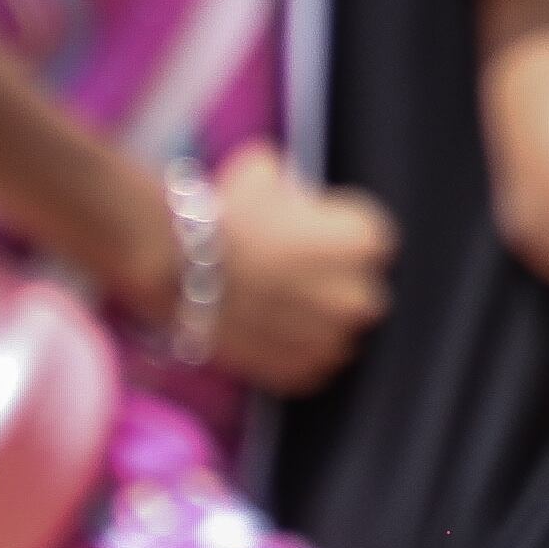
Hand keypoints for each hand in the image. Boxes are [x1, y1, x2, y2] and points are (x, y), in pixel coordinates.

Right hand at [193, 145, 393, 393]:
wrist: (175, 266)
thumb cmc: (224, 213)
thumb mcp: (266, 172)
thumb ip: (295, 184)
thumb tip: (290, 187)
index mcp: (365, 241)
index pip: (373, 245)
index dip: (338, 242)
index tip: (313, 242)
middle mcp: (360, 297)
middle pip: (359, 294)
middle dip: (332, 286)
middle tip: (292, 278)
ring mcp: (331, 342)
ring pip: (337, 335)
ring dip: (314, 324)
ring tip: (275, 308)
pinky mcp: (301, 374)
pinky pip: (311, 369)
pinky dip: (293, 355)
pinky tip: (267, 335)